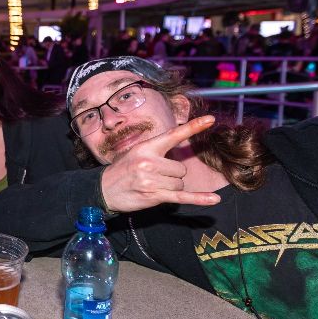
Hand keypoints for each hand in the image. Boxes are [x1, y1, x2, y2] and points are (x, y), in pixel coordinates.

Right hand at [100, 115, 219, 212]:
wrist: (103, 190)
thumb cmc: (122, 171)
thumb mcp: (136, 153)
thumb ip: (156, 151)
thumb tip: (176, 153)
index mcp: (146, 147)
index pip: (173, 135)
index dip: (193, 127)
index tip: (210, 119)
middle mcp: (149, 162)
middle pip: (180, 169)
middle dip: (172, 175)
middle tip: (153, 177)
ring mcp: (152, 179)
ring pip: (180, 183)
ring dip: (170, 187)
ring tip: (152, 186)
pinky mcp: (154, 196)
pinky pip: (182, 197)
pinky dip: (199, 199)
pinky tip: (214, 199)